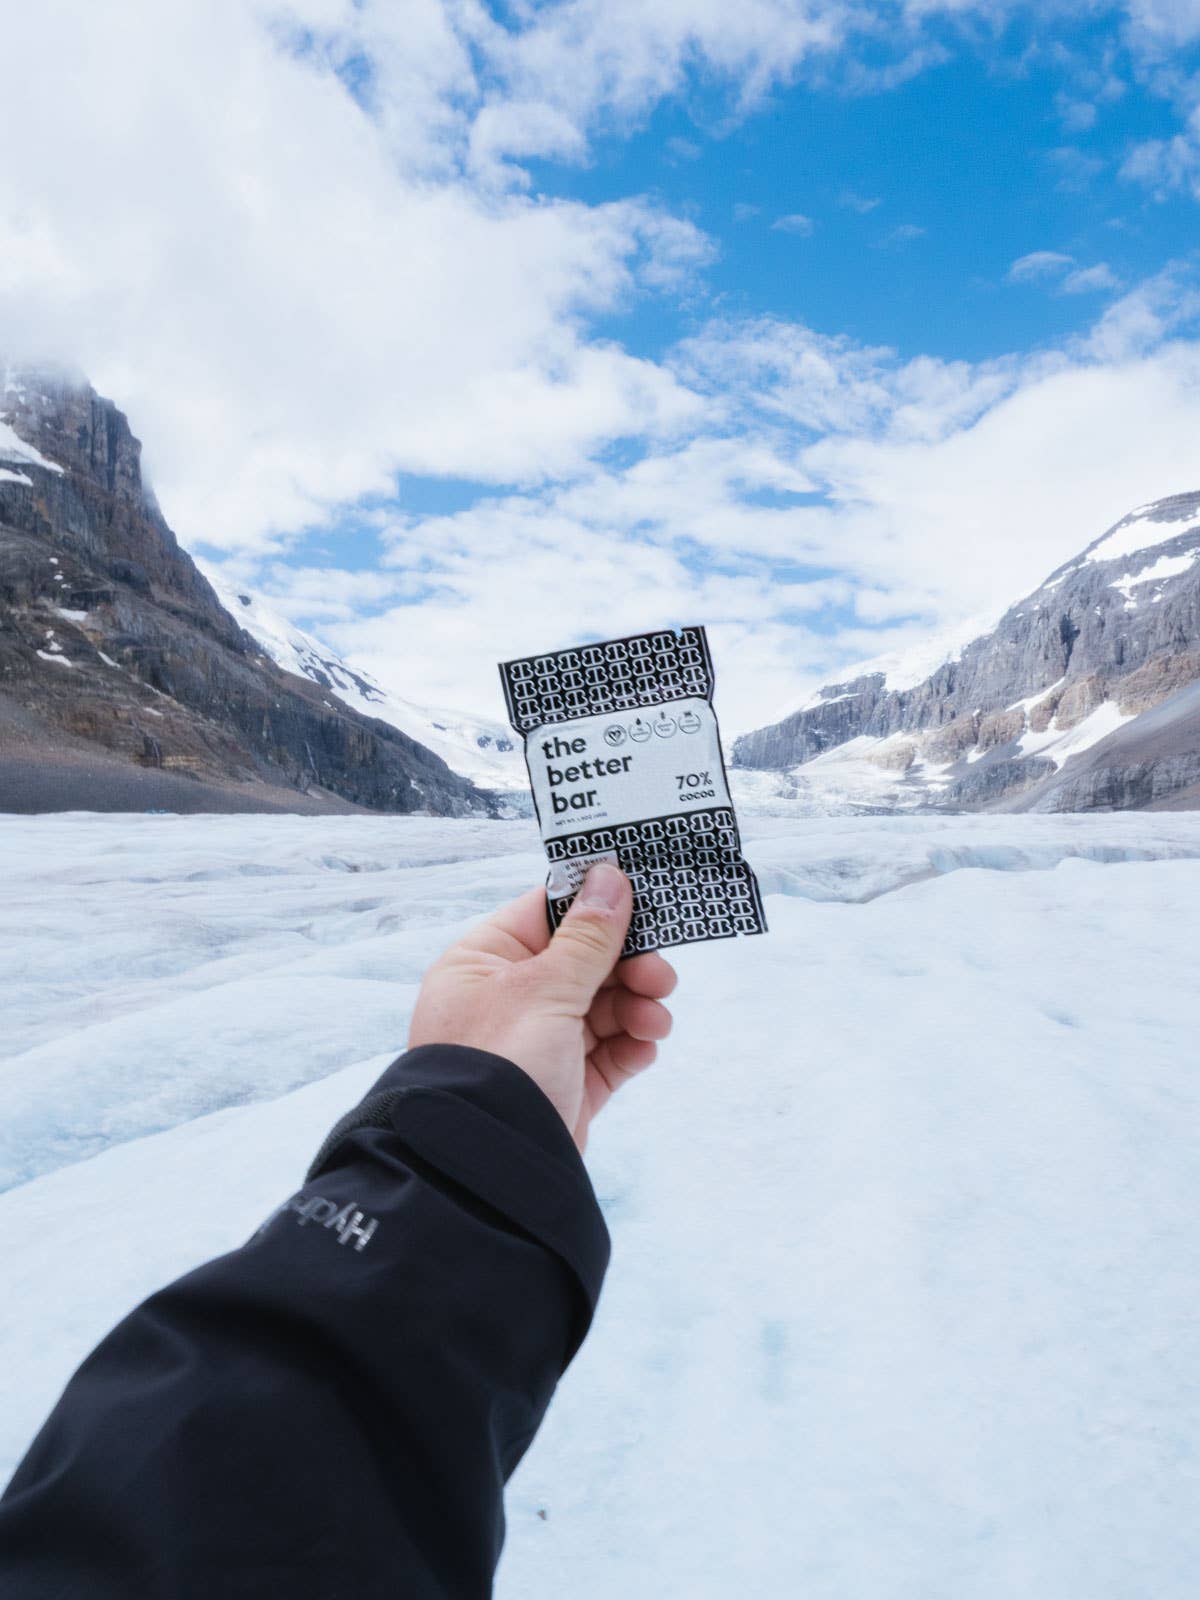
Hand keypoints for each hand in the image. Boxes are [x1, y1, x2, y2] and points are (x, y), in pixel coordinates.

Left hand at [408, 864, 675, 1151]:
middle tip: (660, 976)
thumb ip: (587, 937)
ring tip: (654, 1021)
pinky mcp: (565, 1085)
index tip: (646, 899)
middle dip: (627, 965)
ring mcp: (537, 1043)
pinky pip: (608, 1052)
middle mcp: (506, 998)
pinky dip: (631, 1044)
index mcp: (483, 963)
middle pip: (582, 960)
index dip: (596, 904)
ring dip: (635, 1007)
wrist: (487, 1173)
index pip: (545, 913)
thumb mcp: (544, 990)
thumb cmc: (501, 1063)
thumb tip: (610, 874)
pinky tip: (645, 1045)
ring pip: (601, 1006)